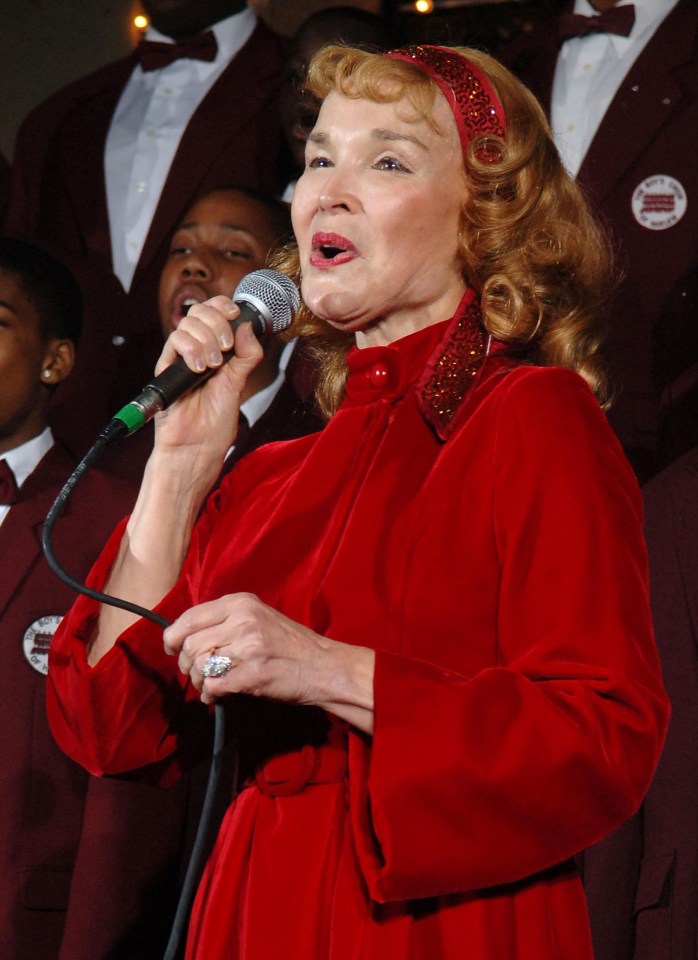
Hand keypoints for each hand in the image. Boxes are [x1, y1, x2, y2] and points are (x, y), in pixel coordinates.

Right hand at [153, 296, 262, 457]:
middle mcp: (196, 350)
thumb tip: (247, 326)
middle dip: (217, 323)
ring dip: (206, 340)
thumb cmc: (215, 422)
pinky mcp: (166, 367)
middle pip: (199, 312)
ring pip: (187, 324)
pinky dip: (191, 349)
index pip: (213, 313)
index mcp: (215, 351)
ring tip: (213, 366)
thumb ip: (247, 355)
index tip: (234, 313)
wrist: (197, 446)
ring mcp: (180, 358)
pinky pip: (174, 341)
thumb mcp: (239, 383)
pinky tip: (200, 368)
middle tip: (226, 347)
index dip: (222, 305)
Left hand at [163, 594, 374, 731]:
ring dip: (199, 681)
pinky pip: (213, 686)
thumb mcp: (259, 617)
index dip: (173, 636)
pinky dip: (209, 695)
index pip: (190, 617)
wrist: (323, 667)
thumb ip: (226, 620)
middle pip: (190, 643)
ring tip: (209, 684)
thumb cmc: (290, 644)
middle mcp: (243, 620)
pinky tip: (217, 695)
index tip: (172, 649)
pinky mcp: (252, 674)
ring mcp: (248, 647)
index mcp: (242, 603)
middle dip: (186, 663)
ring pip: (199, 665)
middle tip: (195, 672)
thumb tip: (185, 636)